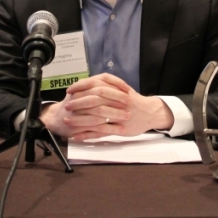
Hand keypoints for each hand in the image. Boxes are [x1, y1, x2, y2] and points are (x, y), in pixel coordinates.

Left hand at [40, 74, 173, 140]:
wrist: (150, 112)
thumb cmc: (133, 101)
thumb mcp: (121, 88)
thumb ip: (107, 84)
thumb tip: (88, 82)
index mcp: (116, 90)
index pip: (95, 85)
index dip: (81, 87)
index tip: (70, 90)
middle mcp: (117, 102)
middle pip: (94, 100)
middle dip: (78, 103)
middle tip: (67, 106)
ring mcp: (118, 116)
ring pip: (96, 117)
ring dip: (80, 119)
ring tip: (68, 121)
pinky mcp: (119, 129)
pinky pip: (101, 132)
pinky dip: (88, 135)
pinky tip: (77, 136)